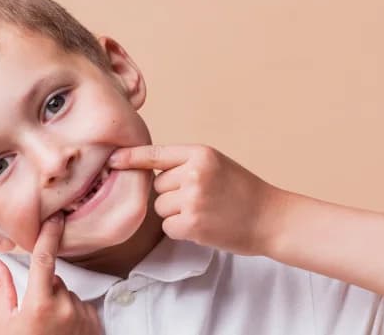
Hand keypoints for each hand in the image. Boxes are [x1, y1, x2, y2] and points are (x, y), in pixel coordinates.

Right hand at [0, 216, 102, 334]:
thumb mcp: (3, 322)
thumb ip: (1, 288)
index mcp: (40, 304)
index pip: (44, 260)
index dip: (49, 236)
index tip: (55, 219)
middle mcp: (65, 308)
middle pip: (56, 281)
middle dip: (45, 288)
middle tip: (34, 313)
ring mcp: (82, 317)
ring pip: (69, 295)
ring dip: (60, 303)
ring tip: (48, 326)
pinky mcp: (95, 326)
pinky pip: (83, 308)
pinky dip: (73, 314)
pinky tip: (62, 330)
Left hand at [109, 144, 283, 254]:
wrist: (270, 218)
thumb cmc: (242, 192)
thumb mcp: (216, 165)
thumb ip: (185, 164)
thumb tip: (148, 170)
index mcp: (200, 153)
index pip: (156, 154)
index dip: (131, 158)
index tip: (112, 160)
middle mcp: (195, 173)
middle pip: (157, 185)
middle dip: (171, 194)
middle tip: (201, 199)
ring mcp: (193, 199)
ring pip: (160, 207)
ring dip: (176, 213)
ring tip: (205, 212)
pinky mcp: (192, 224)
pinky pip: (168, 226)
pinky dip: (181, 230)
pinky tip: (204, 226)